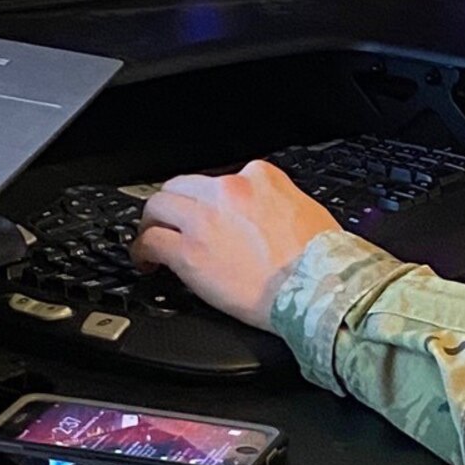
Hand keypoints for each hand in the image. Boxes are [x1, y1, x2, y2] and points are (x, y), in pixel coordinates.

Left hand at [129, 160, 339, 330]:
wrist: (315, 287)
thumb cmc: (321, 259)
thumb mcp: (307, 212)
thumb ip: (279, 205)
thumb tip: (269, 218)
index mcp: (260, 178)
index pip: (221, 180)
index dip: (210, 201)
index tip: (208, 215)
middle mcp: (228, 191)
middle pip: (181, 186)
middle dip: (174, 206)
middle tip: (170, 223)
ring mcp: (205, 219)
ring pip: (158, 207)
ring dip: (152, 223)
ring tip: (150, 239)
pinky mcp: (189, 251)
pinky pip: (151, 241)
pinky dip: (143, 250)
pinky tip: (146, 261)